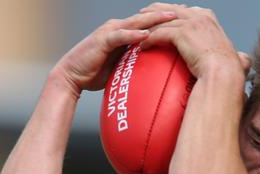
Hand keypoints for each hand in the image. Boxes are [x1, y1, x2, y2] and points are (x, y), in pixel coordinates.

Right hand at [53, 9, 176, 95]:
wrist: (74, 76)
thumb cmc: (97, 72)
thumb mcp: (123, 66)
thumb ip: (137, 62)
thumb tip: (156, 70)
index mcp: (125, 32)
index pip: (149, 23)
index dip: (166, 20)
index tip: (186, 19)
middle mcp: (119, 27)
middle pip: (146, 18)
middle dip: (166, 15)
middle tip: (185, 12)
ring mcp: (110, 32)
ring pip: (136, 23)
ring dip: (154, 20)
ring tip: (171, 19)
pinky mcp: (103, 40)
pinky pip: (120, 36)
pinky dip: (133, 35)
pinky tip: (146, 34)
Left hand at [138, 3, 245, 78]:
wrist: (224, 74)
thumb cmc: (231, 72)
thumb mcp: (236, 58)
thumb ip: (238, 56)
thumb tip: (244, 60)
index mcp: (209, 19)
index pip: (186, 10)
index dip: (172, 12)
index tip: (163, 17)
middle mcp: (199, 16)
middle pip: (169, 9)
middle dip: (154, 12)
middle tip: (141, 17)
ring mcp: (190, 23)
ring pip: (161, 20)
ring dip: (146, 27)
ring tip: (135, 32)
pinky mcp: (181, 33)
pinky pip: (159, 33)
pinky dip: (148, 39)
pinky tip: (141, 46)